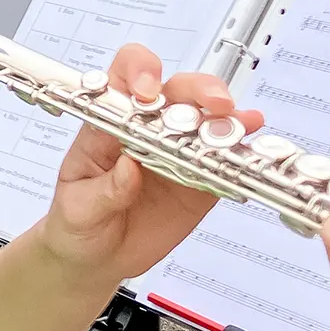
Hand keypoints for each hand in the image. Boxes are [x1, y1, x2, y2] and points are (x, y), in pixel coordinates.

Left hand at [38, 45, 257, 282]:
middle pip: (178, 89)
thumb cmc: (77, 221)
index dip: (140, 71)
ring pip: (208, 120)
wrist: (96, 259)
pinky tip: (252, 151)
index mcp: (110, 121)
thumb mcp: (77, 208)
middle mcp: (148, 127)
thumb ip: (103, 190)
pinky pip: (223, 163)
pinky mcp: (200, 182)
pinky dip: (240, 154)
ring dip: (226, 119)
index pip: (125, 75)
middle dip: (199, 90)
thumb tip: (129, 167)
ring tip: (240, 127)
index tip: (147, 91)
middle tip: (215, 105)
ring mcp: (178, 152)